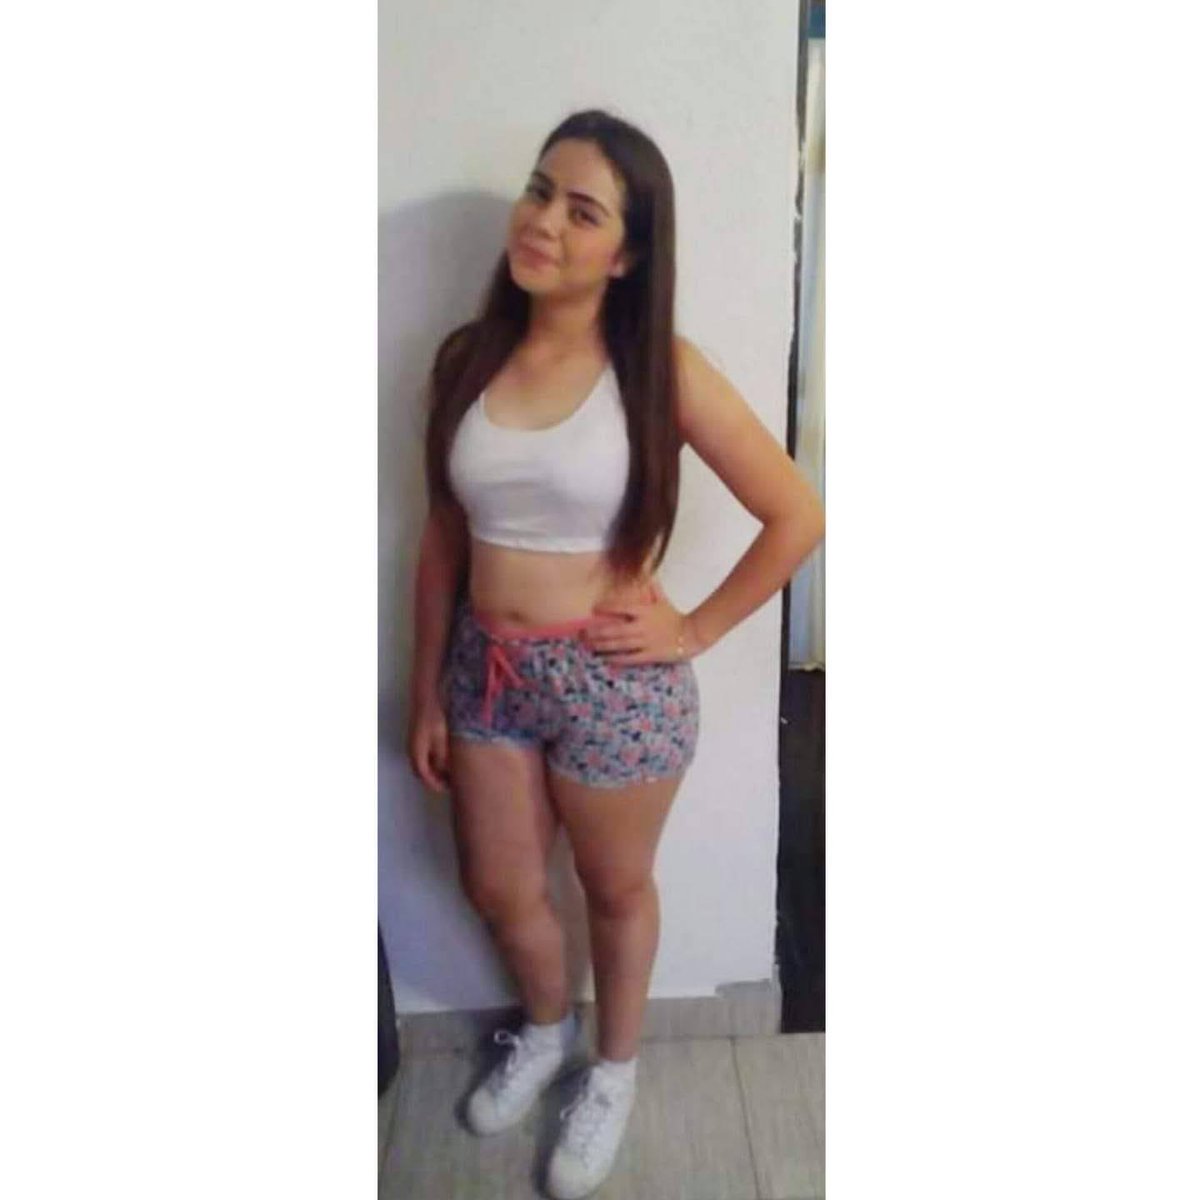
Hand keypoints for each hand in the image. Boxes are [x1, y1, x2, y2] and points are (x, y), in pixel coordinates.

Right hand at [406, 696, 450, 793]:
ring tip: (448, 772)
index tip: (449, 789)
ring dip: (432, 770)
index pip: (424, 776)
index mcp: (417, 753)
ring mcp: (412, 742)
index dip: (436, 785)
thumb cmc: (435, 718)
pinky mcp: (416, 736)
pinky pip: (422, 755)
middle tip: (449, 783)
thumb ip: (441, 759)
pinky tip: (443, 757)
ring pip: (421, 763)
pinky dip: (431, 761)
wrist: (426, 698)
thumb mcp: (441, 740)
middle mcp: (411, 750)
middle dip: (433, 780)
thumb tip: (443, 773)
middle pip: (420, 772)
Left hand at [585, 579, 703, 665]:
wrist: (692, 634)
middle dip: (597, 632)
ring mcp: (645, 642)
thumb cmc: (675, 617)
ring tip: (590, 645)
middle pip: (615, 629)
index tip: (594, 608)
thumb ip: (652, 589)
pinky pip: (630, 658)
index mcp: (645, 611)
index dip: (607, 607)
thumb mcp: (662, 601)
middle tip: (584, 633)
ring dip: (603, 645)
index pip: (622, 607)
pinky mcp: (650, 655)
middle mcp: (642, 627)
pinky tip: (606, 658)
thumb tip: (645, 575)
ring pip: (620, 644)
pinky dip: (617, 658)